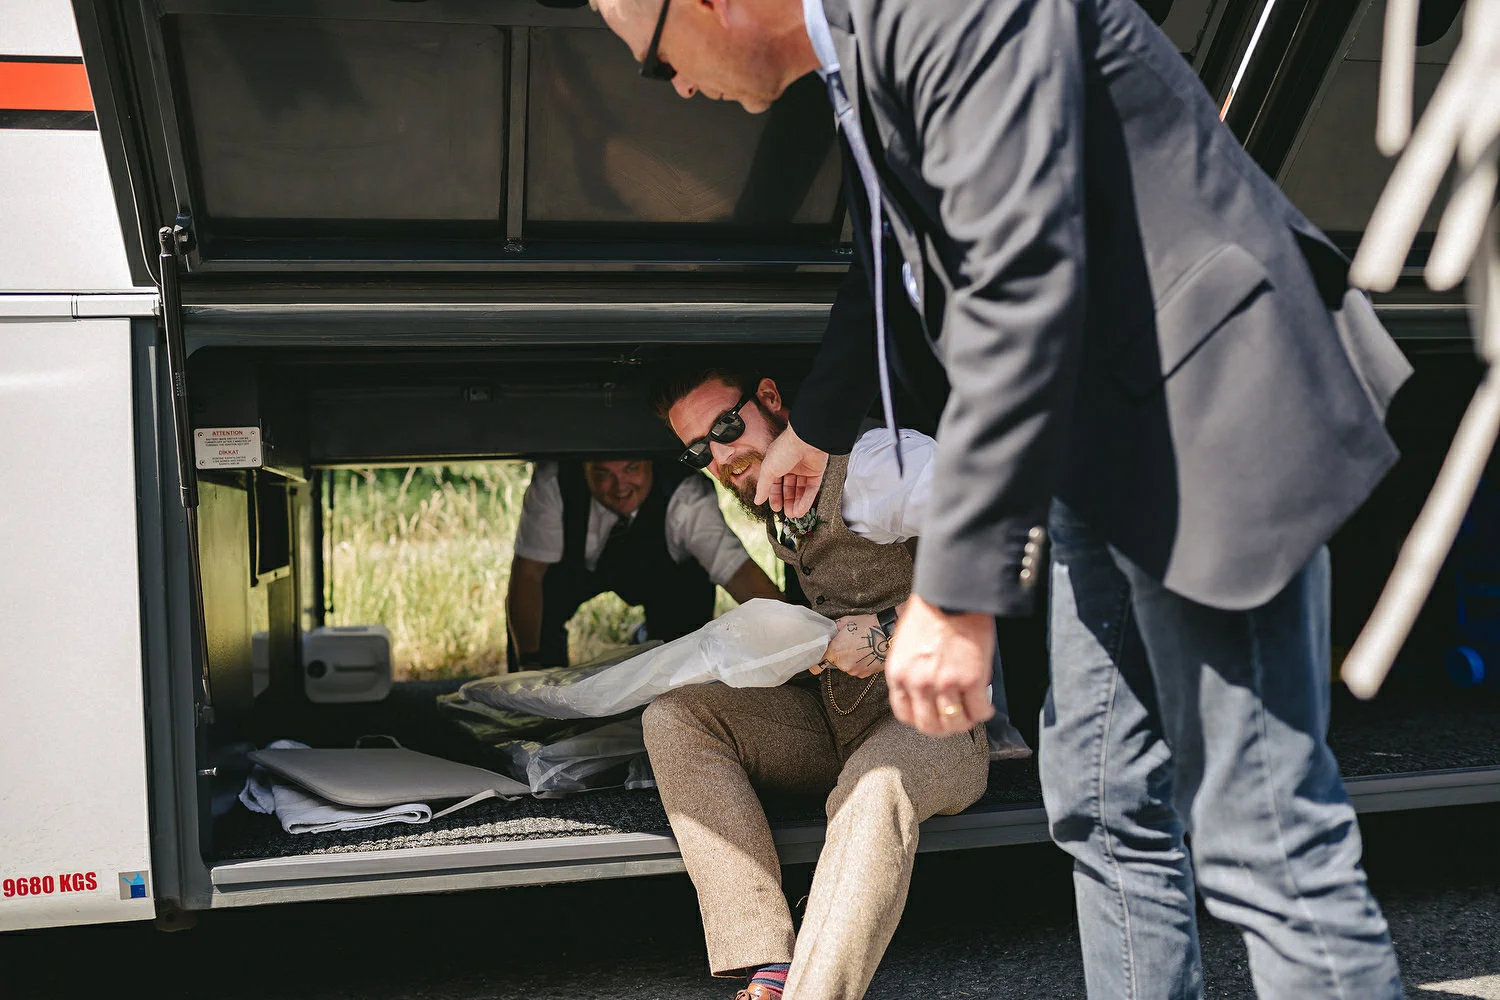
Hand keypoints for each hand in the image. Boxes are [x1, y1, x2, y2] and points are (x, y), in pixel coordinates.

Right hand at [754, 425, 828, 518]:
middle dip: (788, 502)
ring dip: (797, 503)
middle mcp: (791, 467)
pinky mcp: (817, 472)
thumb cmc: (784, 449)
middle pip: (789, 489)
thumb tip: (757, 500)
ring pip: (801, 490)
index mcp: (777, 463)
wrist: (805, 440)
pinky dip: (807, 500)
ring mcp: (804, 469)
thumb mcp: (768, 470)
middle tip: (787, 515)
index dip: (775, 497)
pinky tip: (802, 510)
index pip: (775, 484)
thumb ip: (763, 486)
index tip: (776, 508)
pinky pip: (811, 489)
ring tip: (794, 515)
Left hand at [812, 614, 888, 677]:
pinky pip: (857, 669)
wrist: (889, 634)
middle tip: (848, 643)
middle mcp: (843, 664)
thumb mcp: (846, 622)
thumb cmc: (868, 626)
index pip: (817, 664)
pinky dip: (860, 663)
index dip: (816, 661)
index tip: (816, 660)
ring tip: (861, 647)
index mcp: (835, 651)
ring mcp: (854, 670)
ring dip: (850, 659)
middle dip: (838, 655)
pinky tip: (867, 653)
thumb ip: (833, 630)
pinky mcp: (865, 674)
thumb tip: (826, 633)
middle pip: (834, 663)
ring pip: (847, 666)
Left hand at [885, 595, 994, 735]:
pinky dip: (985, 713)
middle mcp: (918, 683)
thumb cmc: (931, 613)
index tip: (932, 717)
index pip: (904, 714)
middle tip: (955, 720)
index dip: (921, 720)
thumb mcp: (906, 645)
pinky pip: (979, 711)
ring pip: (955, 723)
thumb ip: (911, 670)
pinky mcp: (971, 680)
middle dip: (945, 728)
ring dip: (965, 722)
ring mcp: (944, 684)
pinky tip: (986, 706)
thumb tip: (923, 689)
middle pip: (930, 725)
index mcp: (898, 674)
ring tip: (972, 713)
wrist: (952, 596)